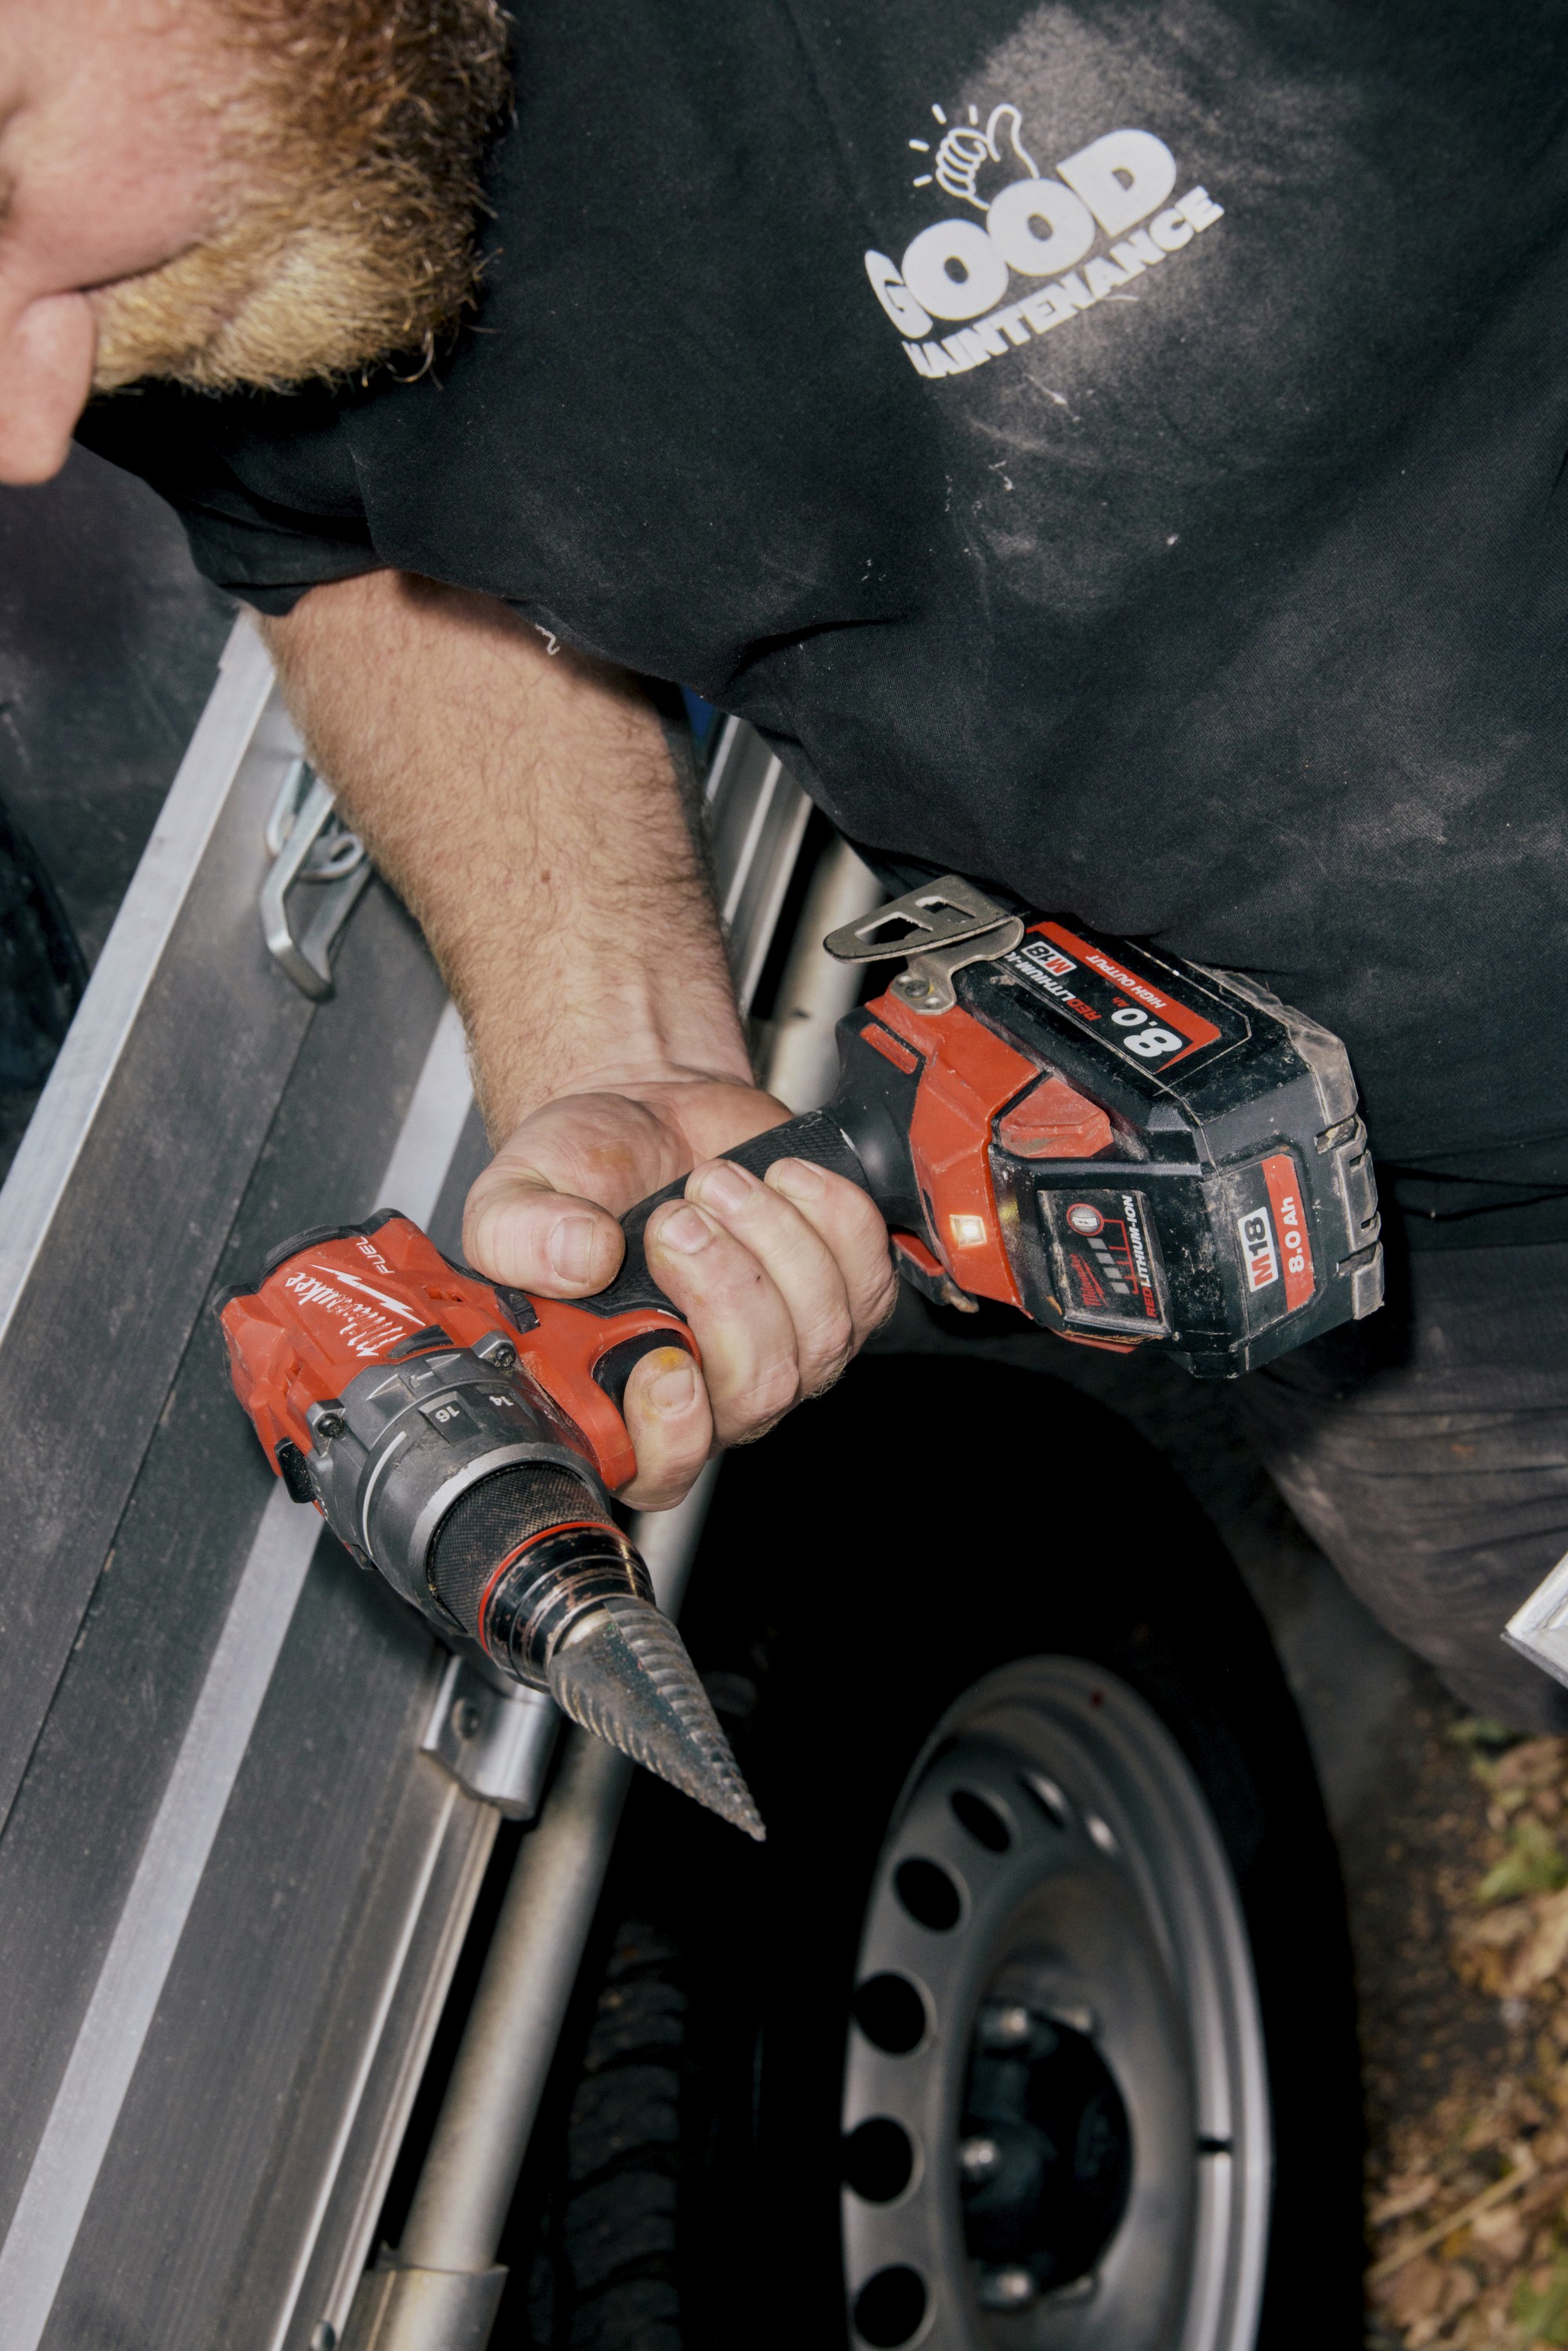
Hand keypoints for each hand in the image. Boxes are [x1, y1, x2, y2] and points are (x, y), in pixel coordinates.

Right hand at [462, 1073, 896, 1507]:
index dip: (674, 1432)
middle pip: (757, 1393)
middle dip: (727, 1292)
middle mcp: (708, 1389)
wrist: (646, 1112)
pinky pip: (868, 1281)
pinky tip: (781, 1180)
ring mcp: (784, 1349)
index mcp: (615, 1391)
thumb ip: (516, 1234)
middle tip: (676, 1220)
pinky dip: (832, 1216)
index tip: (667, 1360)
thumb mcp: (512, 1192)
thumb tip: (578, 1260)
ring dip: (772, 1240)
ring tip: (715, 1181)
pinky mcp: (841, 1296)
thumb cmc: (582, 1171)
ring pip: (821, 1335)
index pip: (660, 1469)